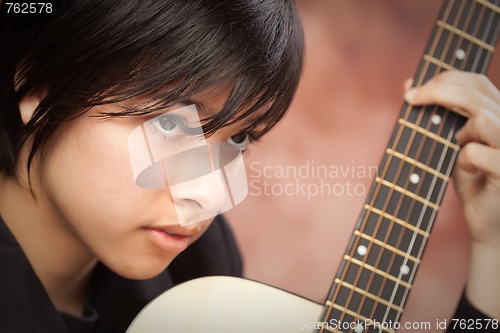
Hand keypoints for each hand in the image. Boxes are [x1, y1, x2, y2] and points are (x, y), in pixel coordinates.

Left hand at [404, 70, 499, 318]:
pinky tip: (469, 173)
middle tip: (411, 99)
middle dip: (438, 92)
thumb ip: (437, 116)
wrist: (488, 223)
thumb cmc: (472, 181)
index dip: (446, 78)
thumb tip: (408, 84)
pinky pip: (476, 153)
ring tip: (459, 148)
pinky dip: (464, 161)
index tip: (413, 89)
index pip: (477, 81)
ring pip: (483, 119)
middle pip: (477, 92)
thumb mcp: (449, 143)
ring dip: (459, 133)